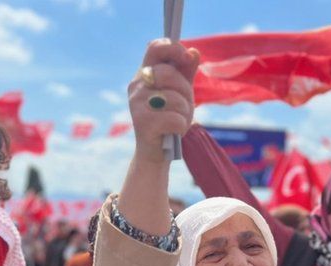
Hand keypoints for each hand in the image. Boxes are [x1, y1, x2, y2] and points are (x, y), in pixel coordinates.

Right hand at [129, 39, 199, 164]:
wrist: (155, 152)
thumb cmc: (168, 119)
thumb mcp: (180, 92)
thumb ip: (186, 71)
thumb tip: (193, 52)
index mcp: (144, 74)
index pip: (155, 48)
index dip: (173, 48)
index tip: (186, 57)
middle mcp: (136, 86)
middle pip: (169, 74)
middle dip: (185, 91)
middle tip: (184, 105)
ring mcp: (137, 104)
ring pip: (175, 98)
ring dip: (185, 112)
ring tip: (178, 121)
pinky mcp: (143, 123)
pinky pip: (175, 119)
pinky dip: (181, 127)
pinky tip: (174, 132)